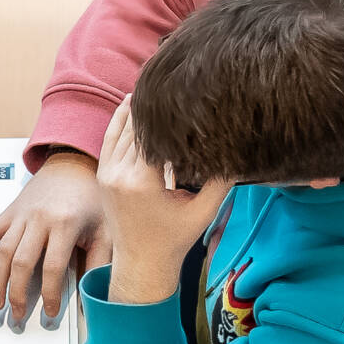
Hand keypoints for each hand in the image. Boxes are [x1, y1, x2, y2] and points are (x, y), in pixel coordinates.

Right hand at [0, 149, 111, 323]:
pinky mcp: (8, 213)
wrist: (73, 166)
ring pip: (1, 252)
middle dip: (17, 293)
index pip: (52, 267)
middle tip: (18, 315)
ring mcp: (20, 216)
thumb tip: (95, 296)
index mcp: (65, 224)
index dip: (50, 294)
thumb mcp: (106, 230)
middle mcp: (39, 219)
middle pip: (21, 262)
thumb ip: (100, 263)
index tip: (50, 312)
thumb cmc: (91, 198)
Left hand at [94, 101, 231, 305]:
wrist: (141, 264)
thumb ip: (221, 180)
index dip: (170, 111)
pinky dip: (119, 121)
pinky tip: (131, 103)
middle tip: (174, 79)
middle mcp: (119, 174)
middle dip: (155, 105)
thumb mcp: (204, 210)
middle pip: (137, 127)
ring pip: (121, 131)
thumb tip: (240, 148)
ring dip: (137, 109)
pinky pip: (109, 140)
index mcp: (142, 181)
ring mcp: (107, 174)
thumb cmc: (175, 239)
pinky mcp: (103, 175)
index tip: (187, 90)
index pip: (154, 133)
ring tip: (155, 84)